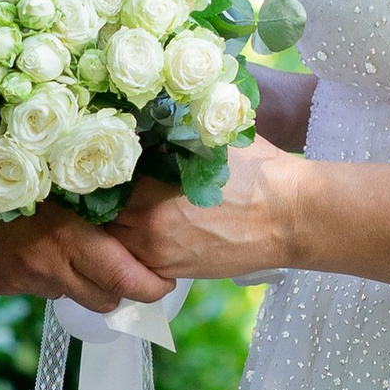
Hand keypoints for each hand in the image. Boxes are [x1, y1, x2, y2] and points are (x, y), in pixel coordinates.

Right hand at [0, 199, 175, 310]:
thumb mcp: (49, 175)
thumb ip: (87, 198)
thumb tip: (127, 210)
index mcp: (65, 238)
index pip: (124, 279)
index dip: (151, 287)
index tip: (164, 282)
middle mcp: (47, 267)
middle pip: (105, 300)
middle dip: (123, 291)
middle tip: (132, 272)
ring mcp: (22, 281)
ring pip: (72, 295)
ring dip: (83, 280)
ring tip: (78, 252)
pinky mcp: (2, 286)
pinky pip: (40, 287)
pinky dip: (48, 273)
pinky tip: (35, 246)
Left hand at [112, 135, 306, 284]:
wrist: (290, 217)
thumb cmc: (257, 174)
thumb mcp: (213, 138)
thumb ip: (174, 131)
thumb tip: (146, 116)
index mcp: (150, 186)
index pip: (100, 181)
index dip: (99, 171)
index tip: (102, 161)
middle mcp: (146, 223)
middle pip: (100, 214)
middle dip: (103, 199)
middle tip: (107, 186)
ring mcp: (157, 253)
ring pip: (113, 241)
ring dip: (115, 226)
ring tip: (126, 208)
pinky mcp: (172, 272)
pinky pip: (134, 264)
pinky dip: (132, 249)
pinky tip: (145, 232)